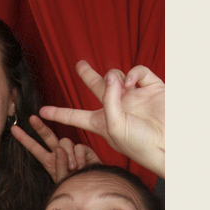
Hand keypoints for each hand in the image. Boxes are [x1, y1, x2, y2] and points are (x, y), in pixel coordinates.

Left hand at [11, 115, 100, 181]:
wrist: (92, 187)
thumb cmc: (75, 185)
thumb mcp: (62, 179)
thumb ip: (59, 166)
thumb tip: (59, 149)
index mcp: (49, 161)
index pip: (35, 148)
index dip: (24, 139)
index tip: (14, 128)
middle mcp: (59, 153)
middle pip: (48, 136)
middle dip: (40, 127)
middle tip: (32, 118)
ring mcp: (71, 150)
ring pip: (65, 142)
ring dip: (68, 156)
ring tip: (73, 168)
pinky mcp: (83, 149)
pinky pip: (78, 146)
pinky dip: (79, 156)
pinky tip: (82, 165)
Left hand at [40, 59, 164, 176]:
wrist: (168, 143)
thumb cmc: (139, 144)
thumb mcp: (114, 126)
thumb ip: (109, 100)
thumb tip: (112, 75)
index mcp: (102, 122)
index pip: (74, 116)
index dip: (58, 113)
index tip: (40, 112)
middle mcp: (116, 107)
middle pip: (97, 87)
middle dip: (87, 75)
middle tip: (79, 64)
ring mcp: (134, 97)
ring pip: (116, 76)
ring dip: (115, 76)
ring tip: (123, 87)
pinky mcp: (150, 88)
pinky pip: (138, 72)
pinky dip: (134, 74)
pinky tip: (133, 83)